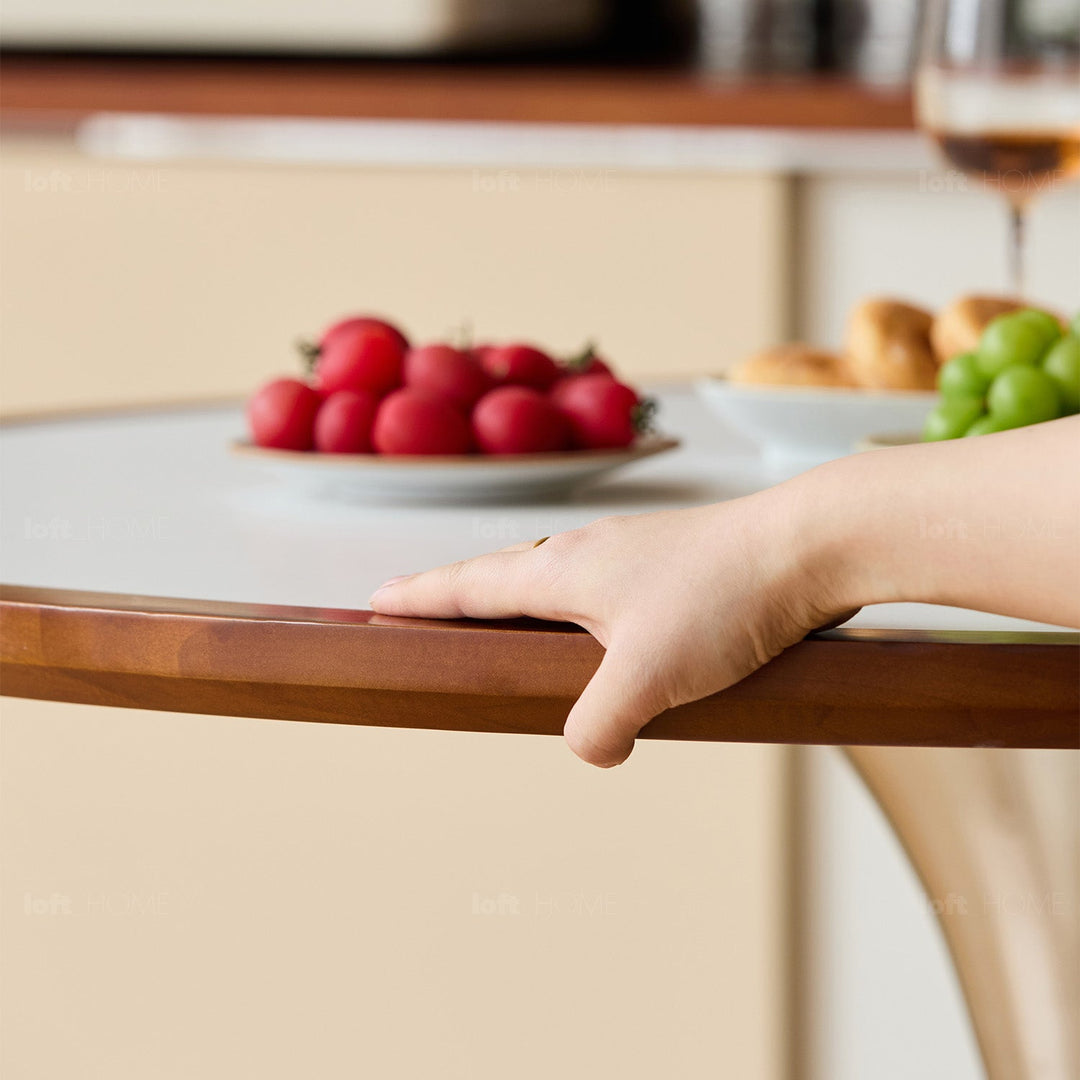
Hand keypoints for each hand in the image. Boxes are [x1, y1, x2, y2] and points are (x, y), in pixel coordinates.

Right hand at [369, 486, 851, 766]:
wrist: (810, 544)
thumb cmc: (722, 597)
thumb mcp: (647, 677)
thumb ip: (598, 724)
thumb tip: (593, 748)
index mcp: (561, 569)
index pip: (468, 585)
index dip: (419, 597)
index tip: (374, 600)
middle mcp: (588, 552)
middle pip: (504, 575)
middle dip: (461, 597)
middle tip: (428, 612)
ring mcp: (633, 554)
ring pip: (557, 582)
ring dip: (524, 605)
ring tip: (512, 635)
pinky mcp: (673, 566)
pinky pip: (602, 591)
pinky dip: (579, 614)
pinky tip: (606, 641)